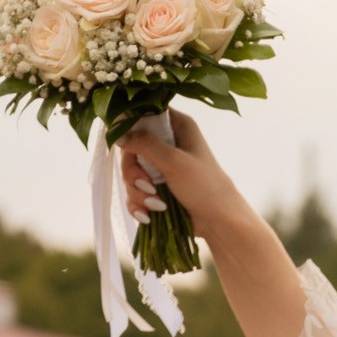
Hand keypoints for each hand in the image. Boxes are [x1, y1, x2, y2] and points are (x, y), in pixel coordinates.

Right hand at [116, 108, 217, 224]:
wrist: (218, 221)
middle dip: (134, 172)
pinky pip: (134, 193)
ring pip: (130, 174)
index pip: (143, 114)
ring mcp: (160, 167)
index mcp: (177, 126)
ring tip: (157, 204)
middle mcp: (167, 143)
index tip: (126, 145)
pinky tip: (149, 215)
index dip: (129, 128)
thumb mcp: (174, 161)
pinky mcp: (156, 189)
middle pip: (130, 149)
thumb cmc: (204, 186)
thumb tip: (117, 134)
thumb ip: (145, 144)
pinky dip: (139, 205)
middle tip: (147, 185)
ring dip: (138, 193)